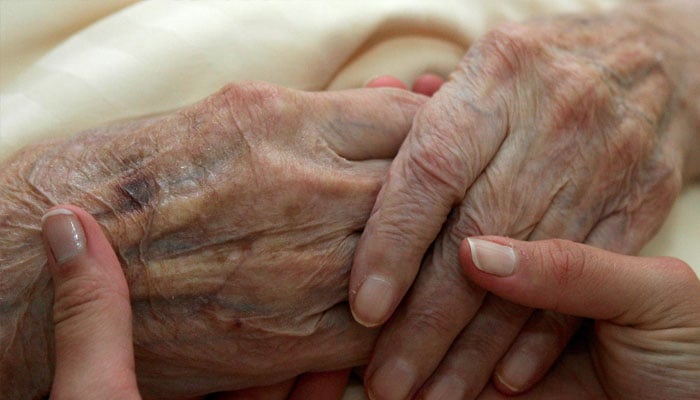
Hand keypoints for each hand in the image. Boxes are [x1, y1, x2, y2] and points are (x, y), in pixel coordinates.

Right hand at [0, 82, 425, 397]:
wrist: (32, 272)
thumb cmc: (115, 183)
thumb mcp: (215, 120)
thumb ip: (308, 117)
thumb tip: (380, 99)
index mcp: (278, 119)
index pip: (409, 121)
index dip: (441, 139)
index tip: (452, 155)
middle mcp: (302, 184)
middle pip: (427, 185)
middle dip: (454, 195)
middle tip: (472, 203)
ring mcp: (302, 261)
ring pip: (417, 254)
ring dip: (442, 256)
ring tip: (456, 259)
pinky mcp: (289, 334)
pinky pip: (380, 321)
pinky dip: (404, 313)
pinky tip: (407, 306)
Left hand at [350, 2, 699, 397]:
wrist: (647, 56)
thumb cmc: (536, 70)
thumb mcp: (480, 71)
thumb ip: (427, 122)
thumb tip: (363, 175)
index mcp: (498, 76)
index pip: (430, 172)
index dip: (393, 244)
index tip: (365, 309)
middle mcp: (554, 117)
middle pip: (477, 234)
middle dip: (428, 321)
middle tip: (389, 382)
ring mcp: (606, 159)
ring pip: (534, 271)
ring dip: (478, 348)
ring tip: (433, 395)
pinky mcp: (643, 197)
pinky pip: (588, 279)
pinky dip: (543, 335)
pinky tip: (502, 378)